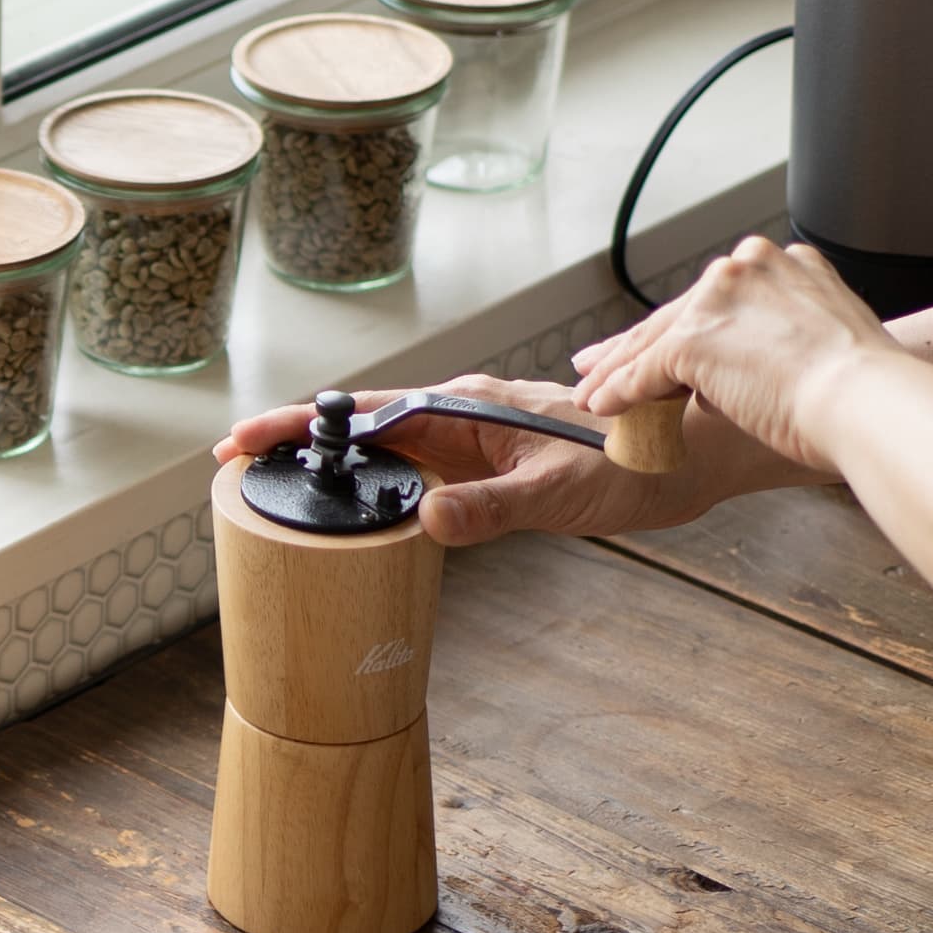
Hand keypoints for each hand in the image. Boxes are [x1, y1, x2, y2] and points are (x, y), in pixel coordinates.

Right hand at [213, 372, 761, 545]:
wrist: (697, 451)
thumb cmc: (640, 463)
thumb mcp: (561, 497)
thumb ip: (491, 511)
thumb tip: (427, 521)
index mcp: (470, 411)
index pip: (364, 414)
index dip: (299, 428)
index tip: (244, 443)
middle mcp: (467, 415)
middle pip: (362, 422)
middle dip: (296, 439)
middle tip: (235, 466)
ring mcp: (478, 436)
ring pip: (388, 442)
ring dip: (333, 457)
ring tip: (276, 480)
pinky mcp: (493, 460)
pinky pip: (420, 463)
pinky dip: (376, 475)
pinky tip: (360, 498)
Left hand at [571, 234, 899, 472]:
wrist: (865, 403)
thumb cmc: (863, 394)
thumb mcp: (830, 343)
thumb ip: (789, 337)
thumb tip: (760, 365)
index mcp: (788, 264)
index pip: (717, 298)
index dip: (683, 322)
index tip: (660, 339)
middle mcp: (750, 267)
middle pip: (678, 312)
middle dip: (634, 341)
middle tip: (598, 359)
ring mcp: (719, 298)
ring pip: (655, 339)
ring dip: (616, 370)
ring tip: (590, 393)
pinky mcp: (694, 337)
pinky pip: (645, 370)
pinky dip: (619, 391)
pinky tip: (601, 406)